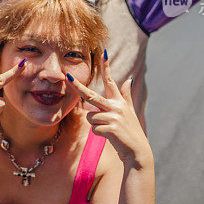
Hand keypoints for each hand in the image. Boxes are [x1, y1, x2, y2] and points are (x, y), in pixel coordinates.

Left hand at [65, 52, 151, 168]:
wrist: (137, 151)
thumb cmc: (130, 131)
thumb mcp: (129, 111)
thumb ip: (126, 95)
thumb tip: (128, 79)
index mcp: (119, 101)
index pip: (110, 81)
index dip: (107, 67)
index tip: (103, 52)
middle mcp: (116, 106)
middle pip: (91, 95)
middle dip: (77, 87)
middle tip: (66, 76)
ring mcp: (114, 117)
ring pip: (91, 117)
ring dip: (96, 125)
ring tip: (108, 129)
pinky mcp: (111, 128)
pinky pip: (94, 128)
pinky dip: (99, 133)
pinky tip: (109, 136)